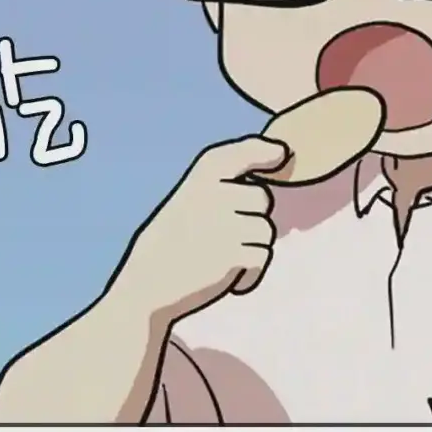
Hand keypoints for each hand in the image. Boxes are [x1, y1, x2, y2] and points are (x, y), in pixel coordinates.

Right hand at [134, 133, 289, 324]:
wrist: (148, 282)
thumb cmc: (176, 235)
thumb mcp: (195, 192)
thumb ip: (233, 174)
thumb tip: (283, 156)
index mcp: (205, 171)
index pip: (250, 150)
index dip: (269, 152)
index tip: (281, 155)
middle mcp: (217, 191)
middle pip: (264, 198)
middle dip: (251, 216)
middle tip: (221, 233)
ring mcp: (226, 222)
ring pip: (266, 230)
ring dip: (251, 246)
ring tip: (220, 254)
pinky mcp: (234, 255)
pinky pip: (263, 257)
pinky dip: (250, 272)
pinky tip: (227, 274)